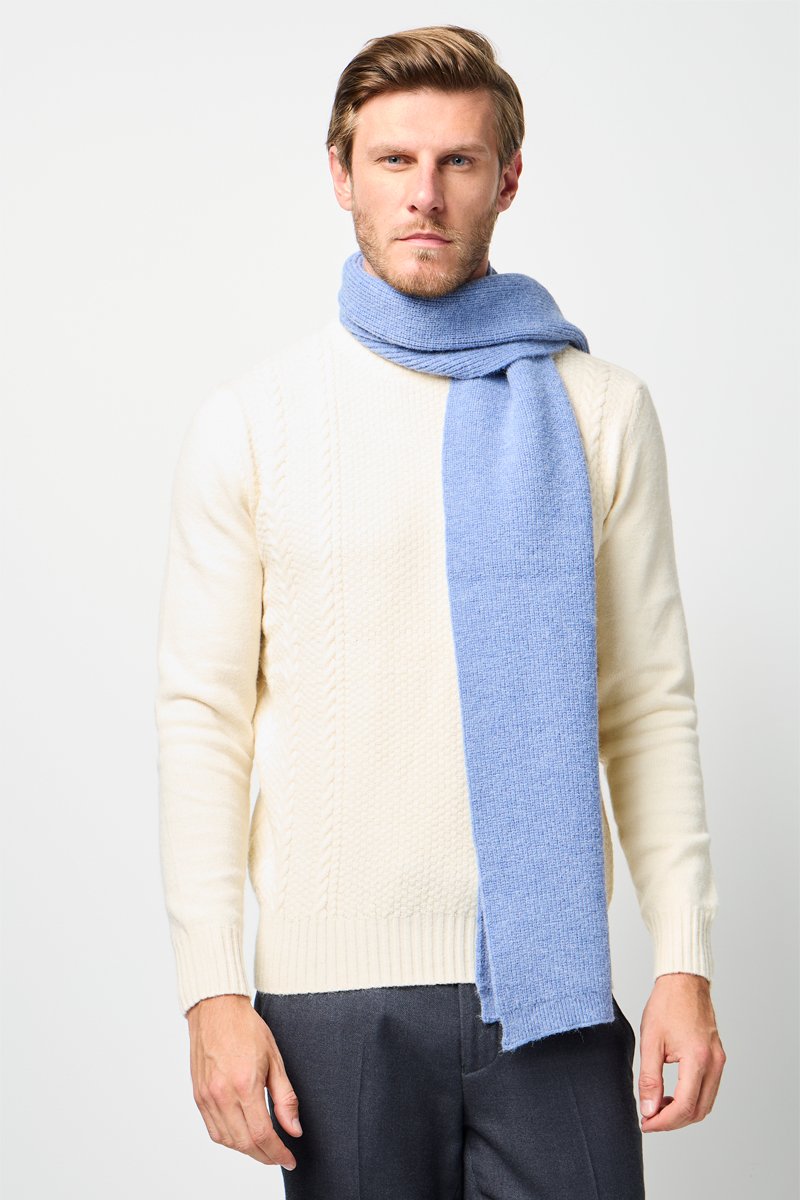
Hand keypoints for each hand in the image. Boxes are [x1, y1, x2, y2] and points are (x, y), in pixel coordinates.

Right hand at [186, 993, 301, 1169]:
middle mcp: (222, 1094)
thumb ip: (285, 1098)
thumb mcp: (275, 1059)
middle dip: (265, 1156)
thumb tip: (293, 1129)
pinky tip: (242, 1135)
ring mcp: (206, 1097)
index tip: (289, 1159)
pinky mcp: (198, 1095)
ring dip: (247, 1150)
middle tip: (280, 1156)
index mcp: (244, 1084)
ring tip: (264, 1147)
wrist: (216, 1008)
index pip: (262, 1134)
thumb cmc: (247, 1027)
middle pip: (244, 1143)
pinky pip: (213, 1129)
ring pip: (227, 1141)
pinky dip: (229, 1139)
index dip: (277, 1153)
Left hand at [638, 972, 725, 1132]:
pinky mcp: (717, 1058)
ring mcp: (718, 1061)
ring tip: (658, 1107)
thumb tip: (649, 1110)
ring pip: (705, 1103)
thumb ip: (649, 1078)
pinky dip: (692, 1099)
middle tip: (649, 1119)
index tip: (646, 1123)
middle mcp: (714, 1063)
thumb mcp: (651, 1041)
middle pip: (698, 1111)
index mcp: (697, 1058)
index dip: (664, 1121)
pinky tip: (671, 1094)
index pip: (685, 1106)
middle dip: (673, 1121)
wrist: (683, 981)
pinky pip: (708, 1089)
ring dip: (683, 1112)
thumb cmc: (666, 1005)